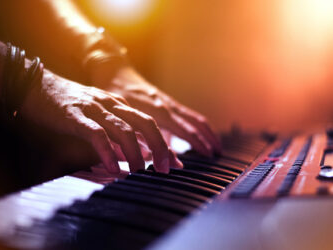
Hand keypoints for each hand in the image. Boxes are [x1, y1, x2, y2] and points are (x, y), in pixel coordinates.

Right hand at [21, 69, 181, 173]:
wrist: (36, 84)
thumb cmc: (68, 103)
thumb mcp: (97, 113)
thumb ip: (114, 129)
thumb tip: (132, 151)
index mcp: (118, 105)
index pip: (148, 123)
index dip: (163, 143)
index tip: (173, 162)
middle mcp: (111, 104)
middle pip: (144, 124)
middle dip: (159, 147)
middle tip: (164, 168)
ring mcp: (94, 109)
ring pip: (124, 130)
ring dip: (135, 153)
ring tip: (139, 172)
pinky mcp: (75, 116)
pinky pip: (96, 135)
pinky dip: (107, 152)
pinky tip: (114, 168)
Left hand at [90, 66, 220, 156]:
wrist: (115, 74)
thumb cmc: (117, 97)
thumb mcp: (125, 120)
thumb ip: (142, 138)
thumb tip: (156, 157)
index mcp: (159, 111)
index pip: (186, 130)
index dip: (199, 143)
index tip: (210, 156)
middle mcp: (168, 106)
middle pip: (196, 122)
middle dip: (210, 138)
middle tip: (219, 154)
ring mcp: (169, 103)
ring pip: (195, 117)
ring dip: (207, 131)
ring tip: (215, 146)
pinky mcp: (168, 102)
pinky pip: (189, 114)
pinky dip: (198, 125)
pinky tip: (199, 133)